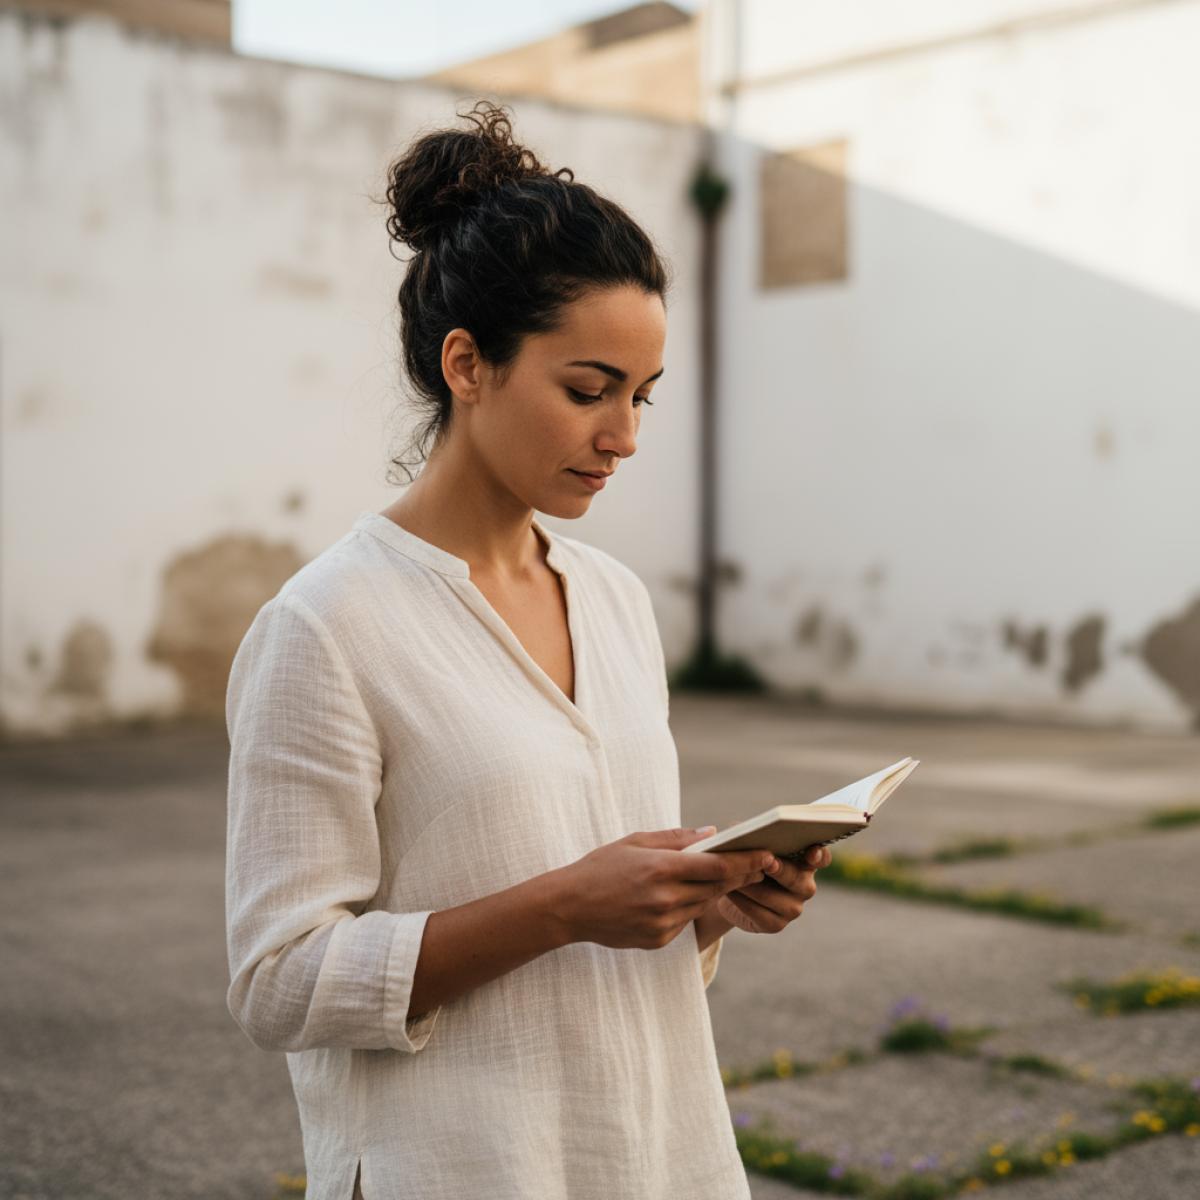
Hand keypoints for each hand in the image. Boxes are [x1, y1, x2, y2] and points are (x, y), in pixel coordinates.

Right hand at [555, 827, 776, 950]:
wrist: (569, 907)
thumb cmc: (601, 867)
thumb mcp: (635, 842)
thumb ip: (676, 839)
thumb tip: (711, 833)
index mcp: (661, 869)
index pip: (717, 867)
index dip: (745, 861)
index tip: (765, 854)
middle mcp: (665, 899)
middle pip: (717, 888)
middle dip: (741, 875)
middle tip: (761, 864)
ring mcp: (662, 923)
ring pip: (703, 905)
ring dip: (718, 891)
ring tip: (735, 877)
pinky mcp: (659, 940)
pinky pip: (685, 920)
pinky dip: (691, 907)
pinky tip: (688, 896)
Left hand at [714, 844, 832, 933]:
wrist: (728, 891)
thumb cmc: (744, 860)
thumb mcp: (747, 845)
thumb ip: (750, 836)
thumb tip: (737, 828)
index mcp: (803, 860)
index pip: (821, 858)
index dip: (819, 855)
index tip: (812, 852)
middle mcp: (804, 885)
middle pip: (797, 879)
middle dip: (780, 870)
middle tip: (767, 862)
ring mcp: (793, 907)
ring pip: (774, 897)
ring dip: (752, 886)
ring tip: (734, 875)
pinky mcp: (776, 924)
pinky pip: (760, 914)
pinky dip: (743, 901)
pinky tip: (730, 891)